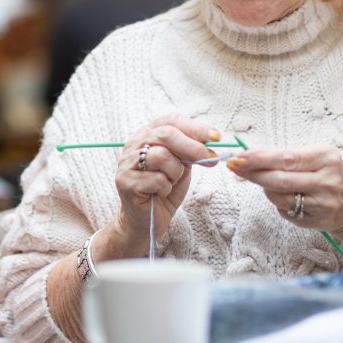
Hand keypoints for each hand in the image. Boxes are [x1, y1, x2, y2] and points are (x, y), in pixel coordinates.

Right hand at [111, 115, 218, 251]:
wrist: (146, 221)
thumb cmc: (164, 191)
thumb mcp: (181, 168)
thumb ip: (190, 153)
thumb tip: (211, 143)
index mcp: (147, 135)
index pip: (170, 120)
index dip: (194, 126)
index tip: (216, 136)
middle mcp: (134, 144)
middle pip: (166, 134)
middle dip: (192, 147)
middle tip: (208, 159)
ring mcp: (127, 162)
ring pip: (162, 156)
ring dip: (175, 173)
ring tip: (171, 182)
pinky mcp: (125, 182)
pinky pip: (157, 179)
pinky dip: (166, 188)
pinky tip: (160, 193)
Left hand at [226, 145, 342, 235]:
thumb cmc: (327, 174)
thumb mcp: (314, 156)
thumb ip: (284, 156)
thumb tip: (248, 157)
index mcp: (326, 158)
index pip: (285, 158)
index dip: (259, 158)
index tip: (238, 157)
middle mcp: (328, 181)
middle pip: (280, 179)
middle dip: (253, 174)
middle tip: (234, 167)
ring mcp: (324, 204)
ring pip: (280, 197)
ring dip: (264, 189)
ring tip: (264, 181)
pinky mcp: (319, 222)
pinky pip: (286, 212)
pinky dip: (277, 203)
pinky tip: (284, 197)